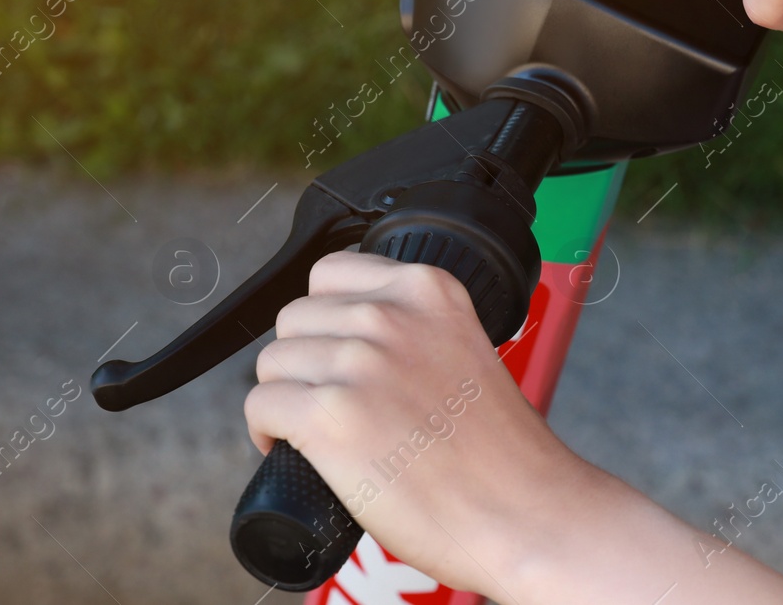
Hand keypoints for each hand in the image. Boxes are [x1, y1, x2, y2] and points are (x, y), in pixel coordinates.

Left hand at [243, 252, 607, 602]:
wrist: (521, 508)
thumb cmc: (500, 449)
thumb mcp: (468, 348)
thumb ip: (421, 329)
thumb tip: (357, 340)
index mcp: (429, 290)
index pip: (331, 273)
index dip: (325, 318)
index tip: (335, 350)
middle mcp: (391, 314)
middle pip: (295, 319)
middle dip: (302, 360)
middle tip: (326, 398)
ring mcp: (359, 362)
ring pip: (271, 363)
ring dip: (284, 396)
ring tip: (311, 429)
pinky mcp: (330, 415)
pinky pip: (261, 405)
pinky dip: (265, 431)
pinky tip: (292, 449)